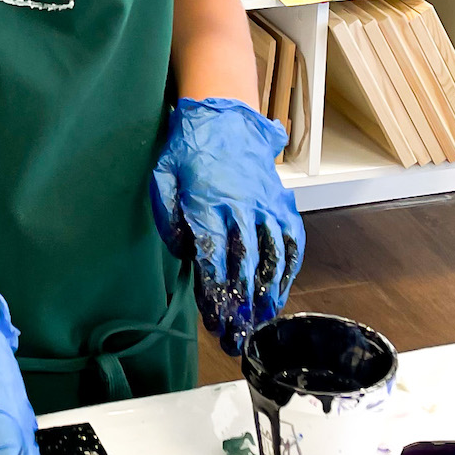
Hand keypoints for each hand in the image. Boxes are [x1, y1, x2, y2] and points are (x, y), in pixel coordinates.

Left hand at [150, 97, 304, 355]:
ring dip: (268, 293)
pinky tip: (281, 291)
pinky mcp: (279, 201)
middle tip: (238, 337)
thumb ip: (170, 219)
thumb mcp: (163, 179)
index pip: (214, 257)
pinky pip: (290, 240)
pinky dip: (288, 268)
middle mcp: (241, 207)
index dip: (215, 293)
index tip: (215, 320)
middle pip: (245, 265)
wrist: (222, 117)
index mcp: (207, 203)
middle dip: (241, 306)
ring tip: (262, 321)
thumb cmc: (186, 151)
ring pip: (272, 256)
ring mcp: (265, 204)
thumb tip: (184, 254)